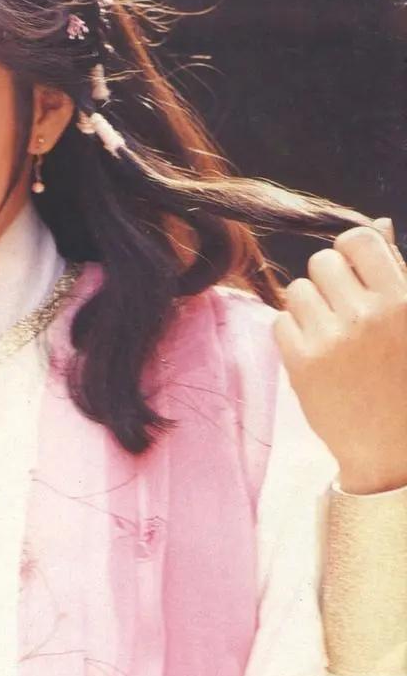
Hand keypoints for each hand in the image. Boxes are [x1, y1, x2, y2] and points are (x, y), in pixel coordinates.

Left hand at [273, 218, 406, 494]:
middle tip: (343, 310)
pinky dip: (293, 334)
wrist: (396, 450)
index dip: (351, 251)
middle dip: (329, 280)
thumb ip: (396, 272)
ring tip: (331, 333)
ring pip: (297, 290)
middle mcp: (366, 315)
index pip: (357, 239)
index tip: (355, 273)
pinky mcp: (303, 365)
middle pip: (321, 261)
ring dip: (310, 306)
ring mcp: (332, 340)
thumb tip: (374, 225)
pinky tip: (316, 352)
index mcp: (402, 300)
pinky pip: (280, 322)